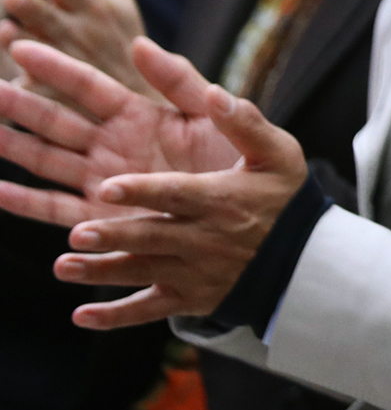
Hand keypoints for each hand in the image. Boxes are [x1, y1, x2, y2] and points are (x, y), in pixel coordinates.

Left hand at [0, 0, 148, 95]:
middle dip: (30, 5)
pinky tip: (7, 79)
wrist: (134, 98)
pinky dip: (14, 83)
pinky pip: (25, 87)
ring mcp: (62, 65)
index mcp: (94, 5)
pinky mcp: (48, 93)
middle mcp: (76, 33)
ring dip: (17, 40)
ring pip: (31, 51)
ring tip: (5, 31)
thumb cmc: (120, 38)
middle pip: (46, 16)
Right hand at [0, 38, 241, 229]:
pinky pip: (56, 209)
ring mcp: (105, 182)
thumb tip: (141, 43)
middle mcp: (115, 146)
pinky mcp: (104, 219)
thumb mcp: (214, 116)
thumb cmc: (241, 161)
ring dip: (12, 147)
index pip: (89, 86)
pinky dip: (24, 202)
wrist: (256, 217)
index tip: (21, 45)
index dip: (55, 67)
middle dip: (19, 104)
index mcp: (140, 116)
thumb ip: (181, 81)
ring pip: (46, 160)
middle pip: (56, 120)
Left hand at [40, 41, 306, 329]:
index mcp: (221, 199)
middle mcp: (205, 239)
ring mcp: (196, 273)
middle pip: (152, 237)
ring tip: (64, 267)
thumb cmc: (286, 197)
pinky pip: (149, 311)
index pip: (176, 194)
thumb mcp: (278, 153)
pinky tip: (81, 316)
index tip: (107, 187)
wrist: (307, 259)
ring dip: (102, 273)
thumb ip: (245, 123)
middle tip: (77, 233)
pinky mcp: (191, 300)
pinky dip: (115, 317)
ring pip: (143, 273)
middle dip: (115, 236)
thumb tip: (216, 93)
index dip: (142, 191)